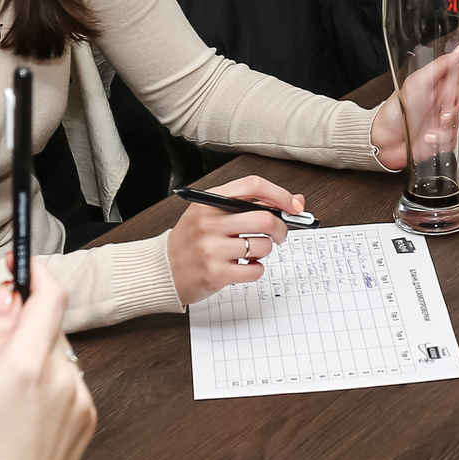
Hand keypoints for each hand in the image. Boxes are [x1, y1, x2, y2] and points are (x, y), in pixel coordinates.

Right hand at [0, 271, 96, 459]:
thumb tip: (9, 295)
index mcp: (27, 365)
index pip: (51, 295)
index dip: (37, 274)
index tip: (20, 268)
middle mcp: (64, 378)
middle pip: (51, 328)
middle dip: (24, 332)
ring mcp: (80, 400)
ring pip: (58, 358)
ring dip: (34, 364)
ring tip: (2, 405)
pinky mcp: (88, 419)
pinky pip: (67, 386)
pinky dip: (46, 390)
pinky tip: (21, 421)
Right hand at [167, 175, 304, 304]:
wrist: (163, 270)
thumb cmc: (192, 241)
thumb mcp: (212, 214)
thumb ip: (250, 205)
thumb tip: (295, 201)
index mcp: (208, 202)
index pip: (253, 186)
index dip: (279, 194)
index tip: (293, 205)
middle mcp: (208, 222)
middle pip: (264, 218)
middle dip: (280, 228)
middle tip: (279, 234)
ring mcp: (211, 249)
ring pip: (263, 246)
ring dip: (265, 251)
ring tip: (250, 252)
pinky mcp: (216, 274)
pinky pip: (255, 270)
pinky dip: (256, 269)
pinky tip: (243, 266)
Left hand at [370, 58, 458, 170]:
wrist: (385, 140)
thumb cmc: (396, 109)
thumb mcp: (416, 82)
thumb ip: (442, 65)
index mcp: (448, 84)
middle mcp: (454, 101)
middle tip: (448, 116)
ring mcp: (454, 121)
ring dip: (454, 130)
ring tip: (434, 129)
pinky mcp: (452, 139)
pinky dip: (451, 142)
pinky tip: (435, 139)